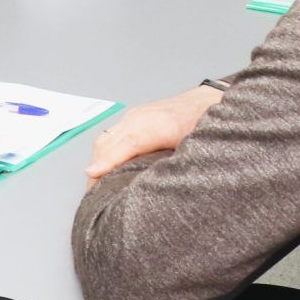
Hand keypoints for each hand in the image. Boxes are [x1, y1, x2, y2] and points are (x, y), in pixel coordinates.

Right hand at [85, 85, 222, 182]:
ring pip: (105, 139)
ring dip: (98, 161)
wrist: (206, 101)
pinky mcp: (133, 118)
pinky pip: (111, 134)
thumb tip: (149, 183)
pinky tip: (107, 167)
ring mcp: (134, 116)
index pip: (124, 145)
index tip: (93, 178)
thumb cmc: (201, 124)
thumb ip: (172, 166)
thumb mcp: (191, 147)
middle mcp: (139, 118)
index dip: (108, 163)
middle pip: (107, 144)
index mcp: (155, 126)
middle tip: (95, 197)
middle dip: (97, 169)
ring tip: (98, 186)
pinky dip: (104, 151)